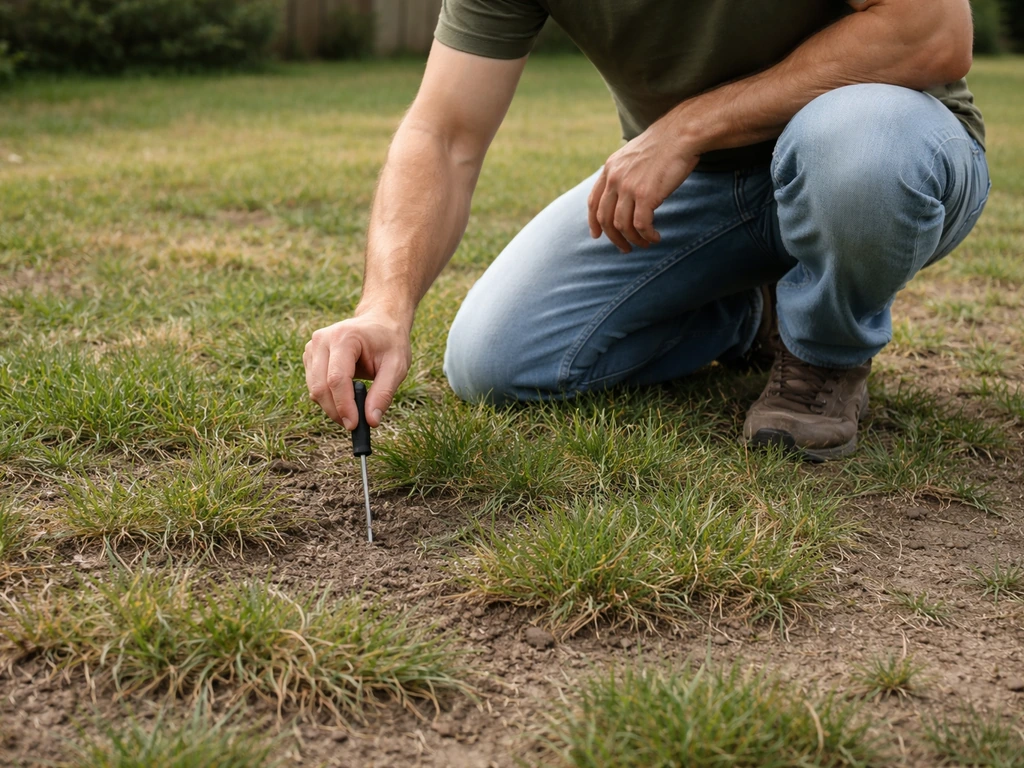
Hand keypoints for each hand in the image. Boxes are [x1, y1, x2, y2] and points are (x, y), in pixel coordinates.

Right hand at [303, 311, 411, 429]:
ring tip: (356, 407)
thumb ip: (384, 393)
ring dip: (332, 407)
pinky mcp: (310, 356)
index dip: (343, 406)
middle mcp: (322, 340)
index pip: (336, 379)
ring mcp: (312, 347)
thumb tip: (371, 421)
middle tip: (356, 424)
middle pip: (320, 386)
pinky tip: (347, 395)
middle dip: (336, 411)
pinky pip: (314, 386)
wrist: (380, 322)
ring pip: (314, 389)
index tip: (355, 425)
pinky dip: (329, 398)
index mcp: (344, 337)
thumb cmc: (390, 342)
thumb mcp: (397, 366)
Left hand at [588, 120, 700, 252]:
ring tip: (644, 244)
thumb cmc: (665, 144)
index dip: (594, 222)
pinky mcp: (645, 195)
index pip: (594, 202)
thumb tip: (624, 193)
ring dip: (633, 240)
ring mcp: (628, 187)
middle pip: (605, 218)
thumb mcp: (633, 154)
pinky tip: (655, 237)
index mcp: (610, 168)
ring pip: (622, 225)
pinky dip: (647, 236)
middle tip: (625, 248)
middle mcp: (615, 178)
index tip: (597, 235)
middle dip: (614, 238)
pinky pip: (641, 225)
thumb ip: (624, 172)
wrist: (682, 134)